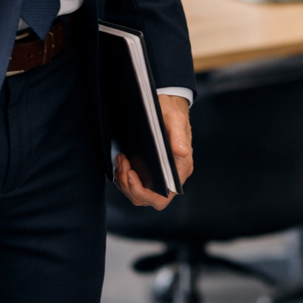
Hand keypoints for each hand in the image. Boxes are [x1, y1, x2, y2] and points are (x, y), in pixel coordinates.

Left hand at [113, 94, 192, 210]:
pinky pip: (134, 183)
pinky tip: (122, 161)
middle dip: (130, 186)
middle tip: (123, 165)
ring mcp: (159, 174)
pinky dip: (124, 176)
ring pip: (138, 193)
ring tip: (121, 160)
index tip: (131, 175)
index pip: (163, 196)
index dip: (144, 193)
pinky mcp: (149, 169)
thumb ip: (178, 135)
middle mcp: (171, 175)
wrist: (168, 103)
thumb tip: (180, 151)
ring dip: (124, 181)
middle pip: (147, 198)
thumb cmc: (173, 111)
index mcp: (181, 168)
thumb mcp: (176, 118)